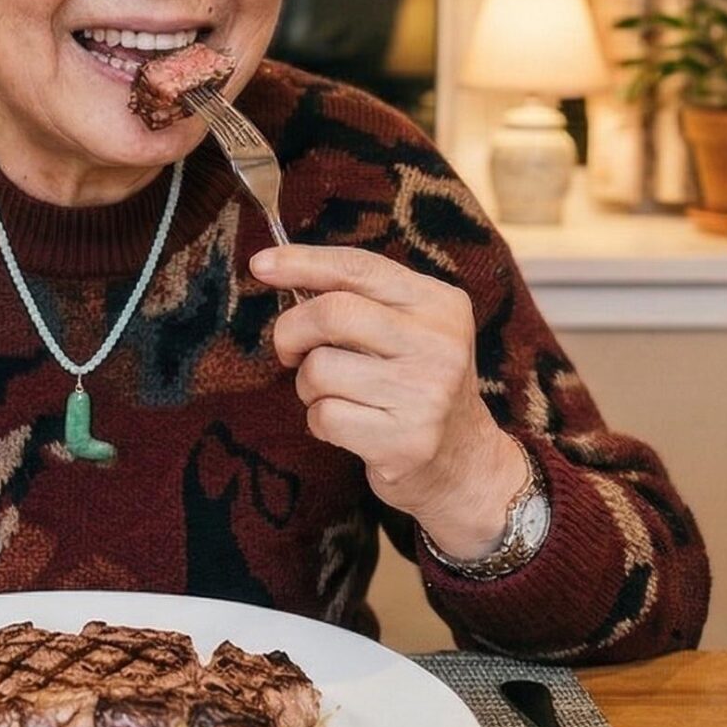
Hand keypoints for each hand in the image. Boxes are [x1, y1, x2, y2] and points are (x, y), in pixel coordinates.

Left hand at [252, 245, 531, 559]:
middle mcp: (439, 344)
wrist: (465, 464)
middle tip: (291, 351)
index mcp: (440, 304)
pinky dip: (320, 422)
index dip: (303, 262)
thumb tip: (277, 268)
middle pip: (332, 313)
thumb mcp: (409, 330)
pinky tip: (350, 427)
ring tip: (338, 396)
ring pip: (319, 369)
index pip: (360, 268)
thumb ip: (360, 299)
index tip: (261, 264)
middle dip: (291, 331)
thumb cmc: (416, 385)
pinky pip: (324, 416)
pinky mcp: (406, 441)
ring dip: (309, 386)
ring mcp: (426, 394)